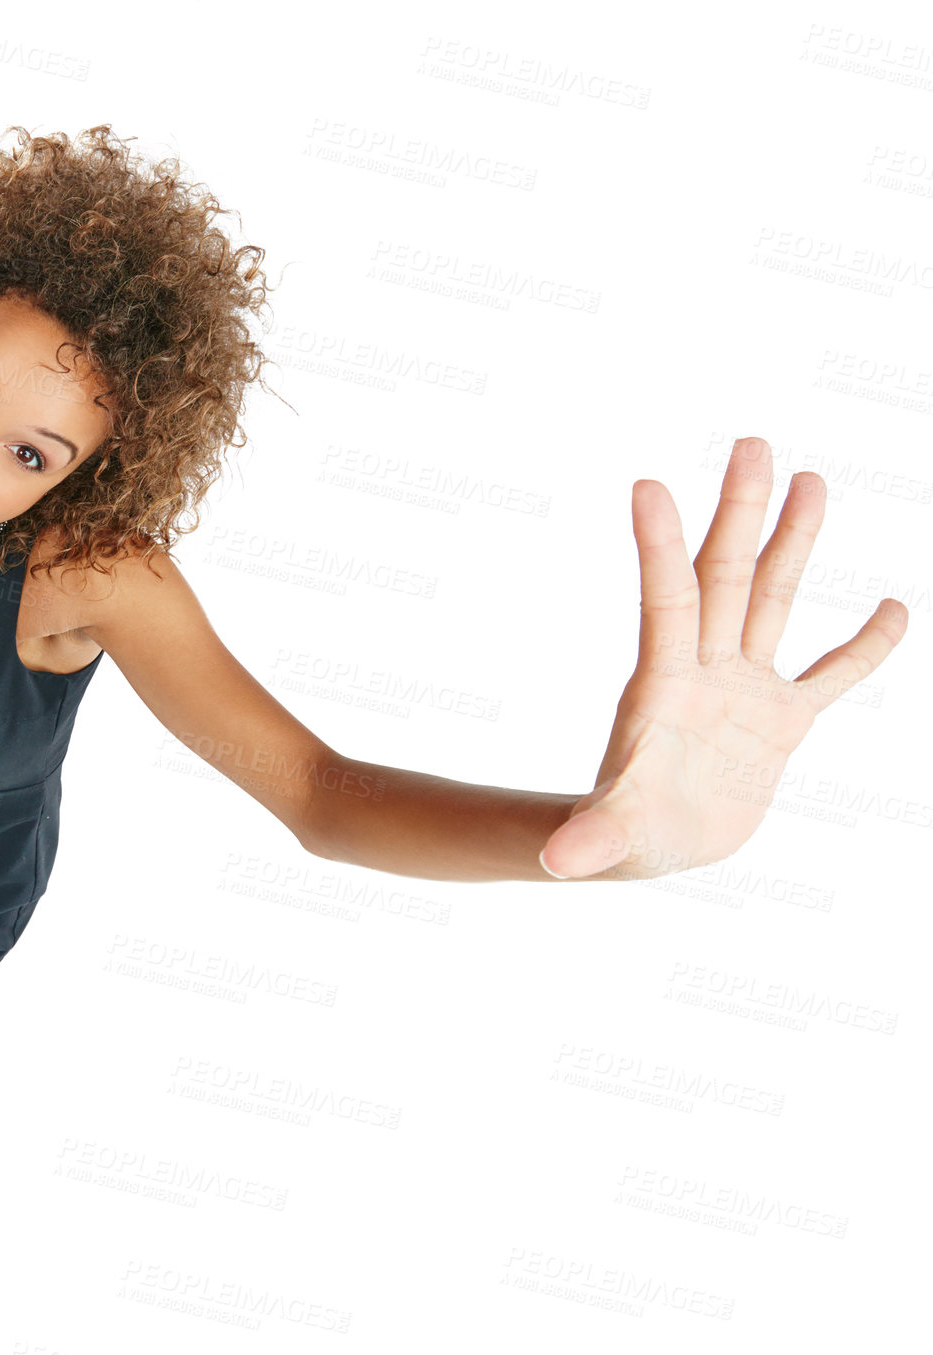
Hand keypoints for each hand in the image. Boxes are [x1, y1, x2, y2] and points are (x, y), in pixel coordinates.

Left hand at [539, 437, 907, 880]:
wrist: (650, 846)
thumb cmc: (624, 835)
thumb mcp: (613, 835)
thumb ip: (592, 838)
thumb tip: (555, 863)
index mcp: (664, 683)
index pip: (667, 600)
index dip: (659, 546)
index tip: (648, 484)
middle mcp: (706, 669)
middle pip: (729, 575)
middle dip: (741, 512)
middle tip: (753, 442)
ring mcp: (746, 689)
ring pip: (775, 601)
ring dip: (794, 542)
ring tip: (812, 478)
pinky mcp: (780, 721)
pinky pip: (831, 675)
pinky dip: (864, 647)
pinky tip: (893, 606)